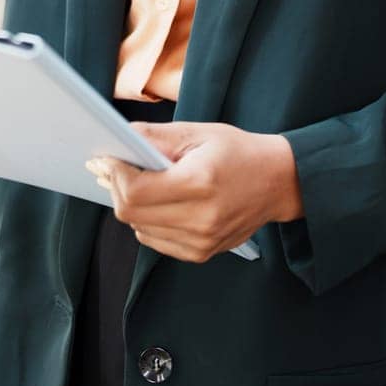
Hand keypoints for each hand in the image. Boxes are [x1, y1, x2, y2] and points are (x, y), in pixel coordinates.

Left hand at [85, 120, 302, 262]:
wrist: (277, 182)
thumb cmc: (237, 151)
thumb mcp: (197, 132)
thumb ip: (154, 136)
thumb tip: (119, 138)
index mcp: (199, 183)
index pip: (135, 192)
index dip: (115, 174)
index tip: (108, 157)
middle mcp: (200, 219)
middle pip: (132, 214)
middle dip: (117, 188)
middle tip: (117, 167)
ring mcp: (202, 241)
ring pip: (140, 229)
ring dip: (131, 205)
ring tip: (139, 181)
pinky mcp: (201, 253)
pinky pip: (156, 241)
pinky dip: (147, 221)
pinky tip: (158, 202)